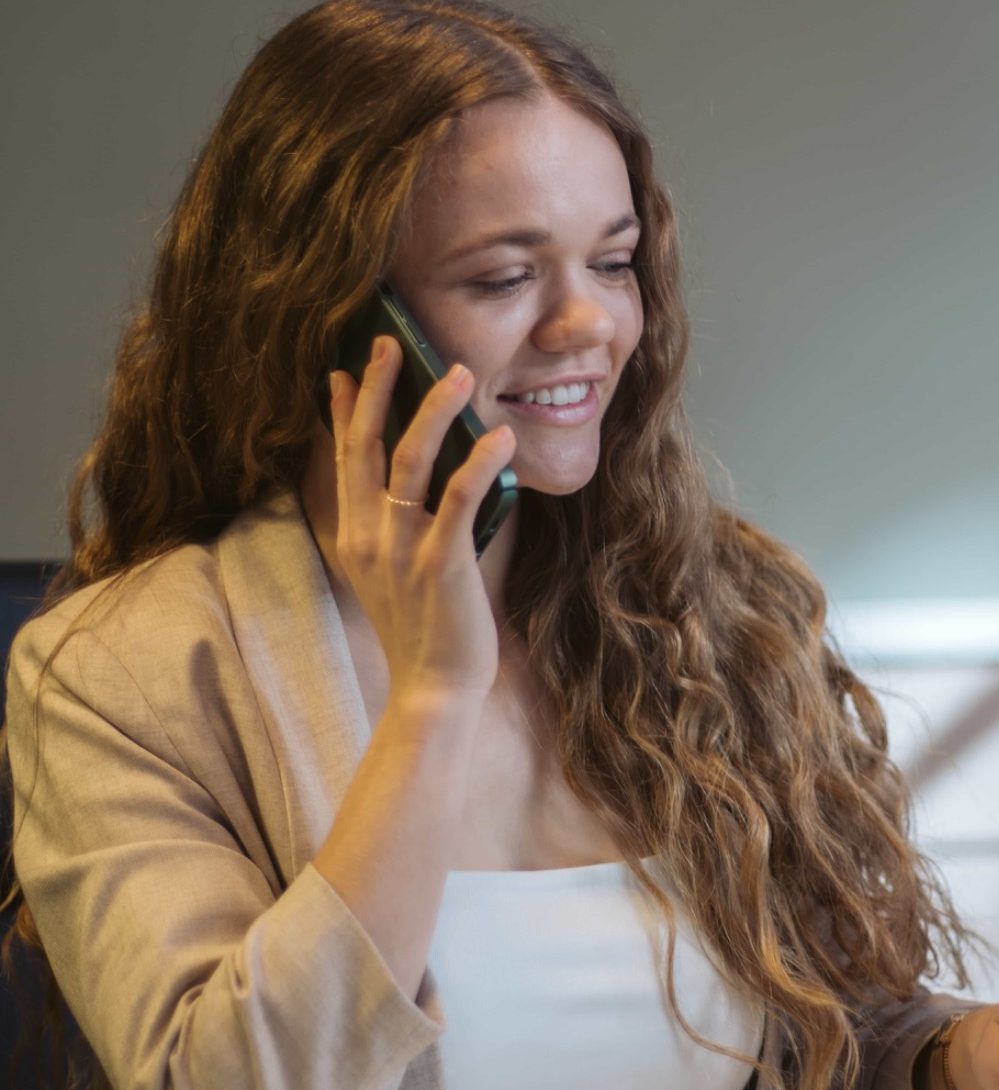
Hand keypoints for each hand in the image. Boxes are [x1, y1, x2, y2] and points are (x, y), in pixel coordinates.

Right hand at [328, 335, 516, 699]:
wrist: (433, 688)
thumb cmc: (424, 628)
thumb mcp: (393, 572)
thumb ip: (392, 525)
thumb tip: (408, 480)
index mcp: (354, 535)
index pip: (345, 458)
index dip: (345, 410)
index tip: (345, 367)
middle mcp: (368, 536)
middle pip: (367, 446)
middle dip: (378, 389)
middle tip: (391, 342)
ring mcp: (401, 549)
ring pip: (409, 462)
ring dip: (434, 412)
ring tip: (459, 373)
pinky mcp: (441, 564)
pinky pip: (458, 500)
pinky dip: (479, 463)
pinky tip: (502, 435)